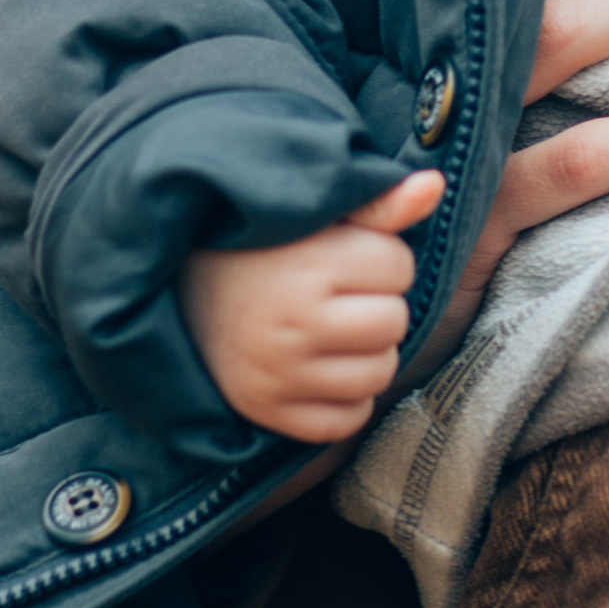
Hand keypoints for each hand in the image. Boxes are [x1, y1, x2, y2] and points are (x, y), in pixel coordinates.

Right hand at [180, 173, 443, 442]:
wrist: (174, 288)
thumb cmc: (256, 246)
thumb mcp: (313, 214)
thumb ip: (377, 203)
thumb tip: (434, 186)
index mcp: (308, 264)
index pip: (399, 267)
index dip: (381, 258)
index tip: (347, 256)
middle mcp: (293, 322)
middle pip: (394, 323)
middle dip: (377, 304)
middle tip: (341, 294)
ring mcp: (279, 373)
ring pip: (378, 374)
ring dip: (367, 353)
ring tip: (334, 329)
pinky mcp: (268, 411)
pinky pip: (346, 421)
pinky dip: (345, 400)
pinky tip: (322, 368)